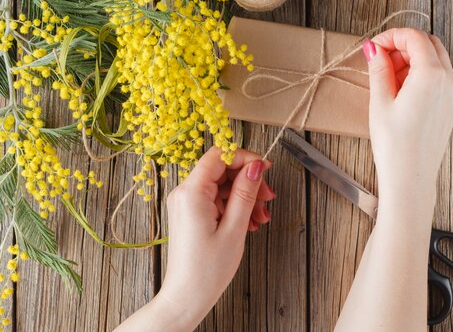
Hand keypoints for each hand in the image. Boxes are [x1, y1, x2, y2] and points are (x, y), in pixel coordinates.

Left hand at [157, 147, 273, 329]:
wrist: (187, 296)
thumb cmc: (207, 269)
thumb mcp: (234, 228)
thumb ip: (245, 193)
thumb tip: (256, 166)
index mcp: (191, 192)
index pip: (219, 155)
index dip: (245, 158)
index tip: (265, 168)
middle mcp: (184, 193)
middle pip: (222, 170)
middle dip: (248, 181)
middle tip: (268, 198)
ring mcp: (186, 203)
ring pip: (221, 186)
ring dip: (245, 197)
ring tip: (260, 218)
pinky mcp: (190, 213)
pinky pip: (215, 199)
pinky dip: (234, 207)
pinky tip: (249, 223)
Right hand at [364, 29, 452, 210]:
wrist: (410, 177)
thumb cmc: (394, 144)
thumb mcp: (380, 101)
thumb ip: (379, 69)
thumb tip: (374, 49)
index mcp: (431, 75)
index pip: (414, 37)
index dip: (391, 37)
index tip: (373, 47)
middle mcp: (448, 81)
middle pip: (429, 44)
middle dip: (403, 45)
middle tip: (379, 58)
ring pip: (435, 59)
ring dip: (411, 59)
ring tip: (386, 77)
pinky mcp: (451, 106)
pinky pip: (439, 77)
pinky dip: (420, 74)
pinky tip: (400, 90)